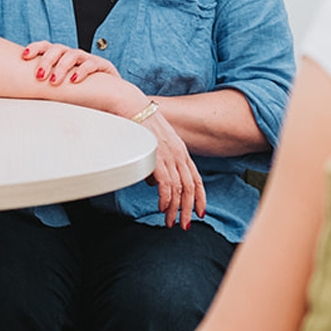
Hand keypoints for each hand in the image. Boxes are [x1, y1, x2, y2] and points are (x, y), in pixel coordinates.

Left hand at [20, 40, 118, 88]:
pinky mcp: (102, 66)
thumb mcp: (59, 88)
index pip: (45, 46)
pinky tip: (74, 79)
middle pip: (57, 49)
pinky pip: (91, 64)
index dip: (34, 48)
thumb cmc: (79, 93)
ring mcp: (87, 59)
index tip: (24, 56)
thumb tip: (17, 91)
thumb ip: (43, 85)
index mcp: (60, 57)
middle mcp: (72, 55)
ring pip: (72, 55)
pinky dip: (82, 71)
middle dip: (47, 61)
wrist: (109, 98)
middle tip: (39, 76)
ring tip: (54, 81)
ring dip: (61, 67)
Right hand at [143, 107, 206, 228]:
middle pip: (191, 188)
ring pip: (180, 190)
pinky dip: (166, 199)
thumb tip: (154, 183)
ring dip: (175, 209)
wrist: (131, 106)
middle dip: (188, 209)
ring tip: (170, 222)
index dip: (200, 197)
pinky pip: (167, 185)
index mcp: (180, 150)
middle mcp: (179, 154)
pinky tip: (162, 208)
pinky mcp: (158, 159)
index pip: (196, 178)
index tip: (200, 212)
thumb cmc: (139, 124)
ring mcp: (169, 156)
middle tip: (184, 225)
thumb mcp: (154, 145)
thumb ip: (158, 163)